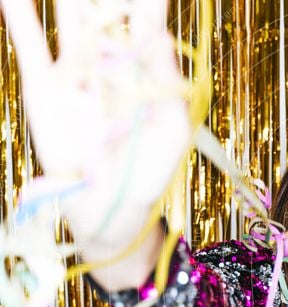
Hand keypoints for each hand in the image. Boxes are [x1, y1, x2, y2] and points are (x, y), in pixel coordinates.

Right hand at [0, 0, 190, 247]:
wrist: (109, 208)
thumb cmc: (149, 172)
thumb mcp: (171, 129)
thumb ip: (167, 79)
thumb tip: (160, 31)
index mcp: (145, 68)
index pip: (146, 16)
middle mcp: (109, 60)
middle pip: (104, 4)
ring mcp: (75, 71)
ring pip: (67, 14)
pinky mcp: (44, 87)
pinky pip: (30, 43)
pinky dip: (18, 14)